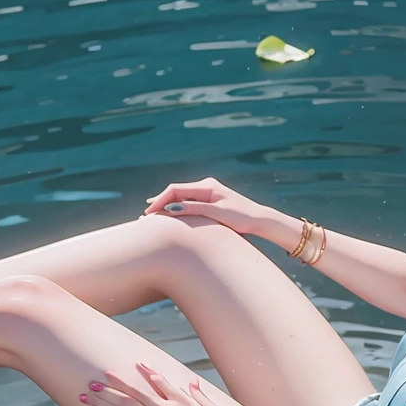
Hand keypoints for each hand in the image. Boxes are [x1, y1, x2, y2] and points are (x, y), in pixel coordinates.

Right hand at [142, 177, 271, 235]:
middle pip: (175, 191)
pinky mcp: (210, 200)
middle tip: (146, 215)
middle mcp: (205, 186)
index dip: (160, 200)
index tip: (150, 213)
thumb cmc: (241, 217)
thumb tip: (172, 208)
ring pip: (180, 197)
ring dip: (167, 205)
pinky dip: (176, 208)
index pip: (175, 190)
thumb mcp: (216, 213)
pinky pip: (188, 202)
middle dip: (160, 202)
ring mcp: (207, 192)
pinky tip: (169, 215)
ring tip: (153, 216)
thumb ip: (194, 209)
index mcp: (206, 186)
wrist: (259, 219)